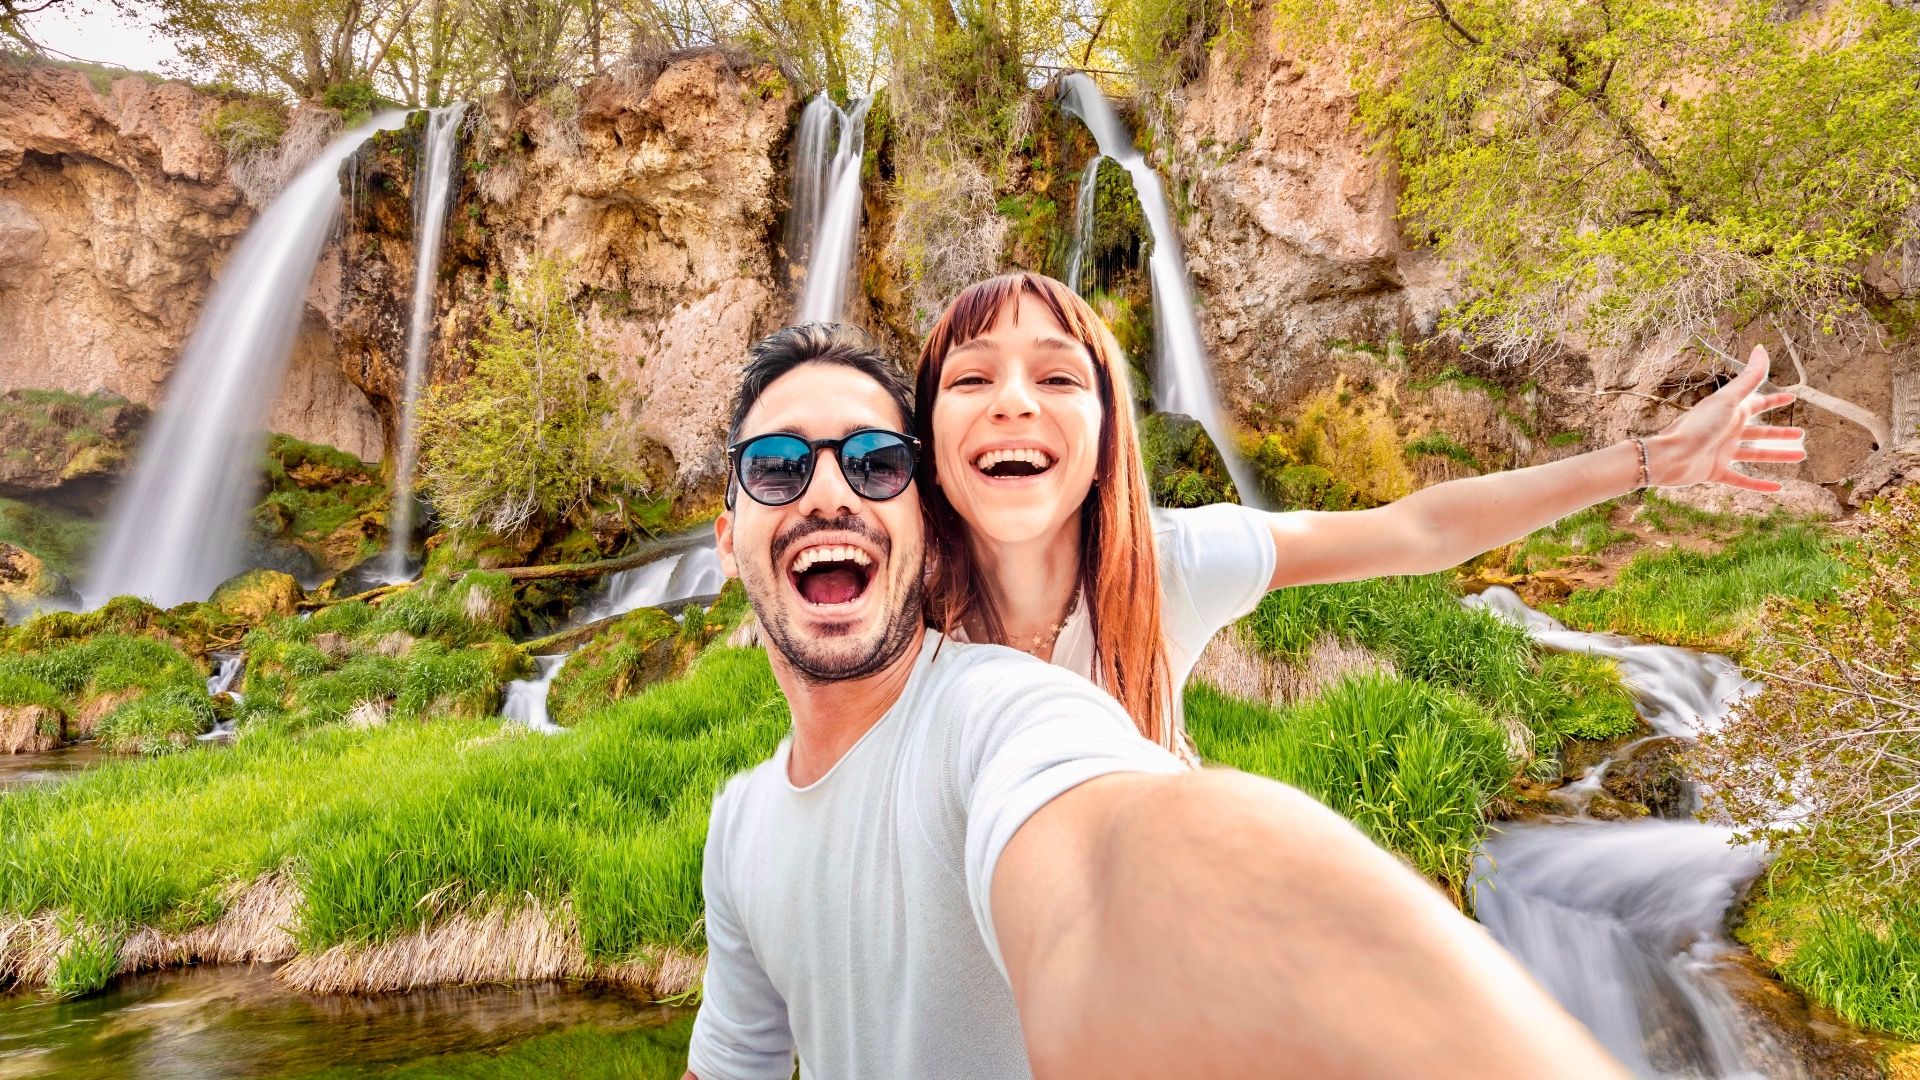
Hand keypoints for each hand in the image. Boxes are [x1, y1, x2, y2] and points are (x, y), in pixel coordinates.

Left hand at [1645, 344, 1804, 491]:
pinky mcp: (1715, 471)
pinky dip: (1759, 485)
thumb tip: (1761, 348)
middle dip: (1780, 433)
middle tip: (1802, 435)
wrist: (1670, 456)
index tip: (1793, 397)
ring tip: (1801, 456)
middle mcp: (1727, 431)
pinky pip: (1742, 480)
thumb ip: (1748, 377)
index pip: (1758, 404)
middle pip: (1760, 431)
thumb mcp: (1728, 400)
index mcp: (1730, 412)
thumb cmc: (1698, 426)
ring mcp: (1721, 452)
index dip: (1775, 400)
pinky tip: (1778, 489)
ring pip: (1756, 454)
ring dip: (1778, 456)